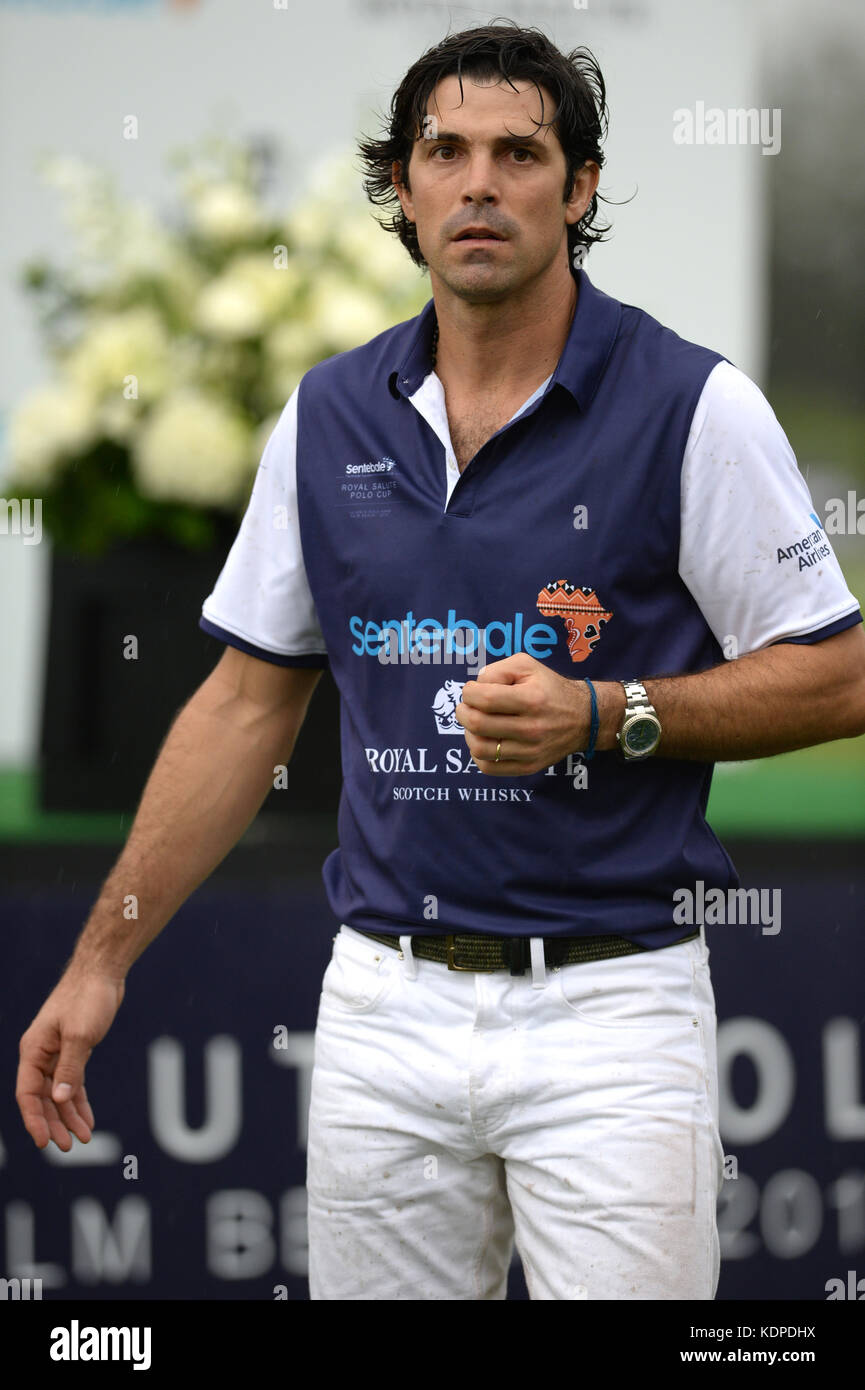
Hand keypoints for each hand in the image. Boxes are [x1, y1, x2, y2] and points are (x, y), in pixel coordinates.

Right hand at [16, 967, 125, 1150]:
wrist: (102, 972)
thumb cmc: (87, 997)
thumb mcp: (80, 1034)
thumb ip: (70, 1068)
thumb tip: (59, 1100)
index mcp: (33, 1050)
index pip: (28, 1093)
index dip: (34, 1119)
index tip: (44, 1142)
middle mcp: (40, 1054)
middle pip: (42, 1098)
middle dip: (54, 1123)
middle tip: (69, 1147)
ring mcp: (56, 1053)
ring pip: (58, 1093)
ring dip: (69, 1115)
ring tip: (83, 1138)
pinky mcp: (73, 1050)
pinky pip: (72, 1082)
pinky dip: (79, 1100)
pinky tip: (87, 1118)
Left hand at [455, 652, 589, 774]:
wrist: (583, 718)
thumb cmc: (550, 688)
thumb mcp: (528, 665)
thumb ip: (499, 669)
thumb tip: (477, 684)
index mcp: (530, 699)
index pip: (483, 699)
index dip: (468, 692)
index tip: (472, 690)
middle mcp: (531, 728)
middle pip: (477, 724)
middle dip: (463, 712)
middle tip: (467, 707)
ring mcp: (530, 751)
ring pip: (480, 749)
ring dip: (468, 734)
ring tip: (475, 724)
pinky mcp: (528, 766)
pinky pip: (490, 768)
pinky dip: (478, 755)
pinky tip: (485, 740)